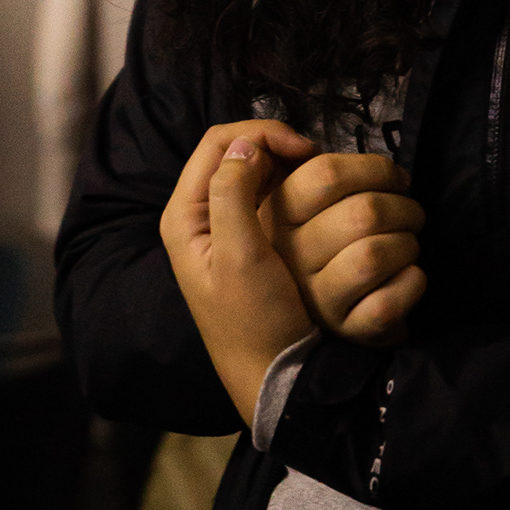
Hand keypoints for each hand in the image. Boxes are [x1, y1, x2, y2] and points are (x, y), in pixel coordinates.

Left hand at [160, 118, 318, 427]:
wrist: (270, 375)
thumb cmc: (252, 320)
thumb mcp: (238, 258)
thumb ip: (233, 196)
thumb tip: (246, 145)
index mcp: (186, 215)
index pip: (217, 142)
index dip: (262, 134)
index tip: (307, 151)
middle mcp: (201, 216)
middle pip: (238, 153)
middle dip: (281, 149)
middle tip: (320, 165)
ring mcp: (226, 229)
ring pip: (257, 174)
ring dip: (292, 170)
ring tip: (324, 182)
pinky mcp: (251, 243)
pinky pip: (272, 199)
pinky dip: (297, 192)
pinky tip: (320, 205)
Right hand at [266, 153, 425, 343]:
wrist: (326, 316)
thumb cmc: (330, 246)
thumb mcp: (311, 206)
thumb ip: (328, 176)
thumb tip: (376, 165)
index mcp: (278, 215)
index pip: (326, 174)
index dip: (376, 169)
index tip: (396, 180)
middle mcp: (289, 257)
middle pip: (363, 213)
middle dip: (404, 208)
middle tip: (412, 216)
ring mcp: (316, 298)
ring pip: (374, 256)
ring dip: (407, 244)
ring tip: (407, 246)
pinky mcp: (346, 328)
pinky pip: (387, 302)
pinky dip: (411, 283)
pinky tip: (410, 275)